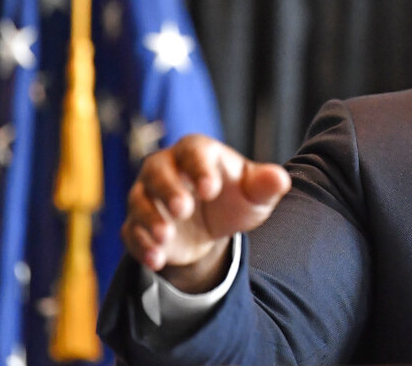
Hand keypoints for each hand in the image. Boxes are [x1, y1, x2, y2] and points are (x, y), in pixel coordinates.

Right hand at [122, 134, 290, 291]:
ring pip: (139, 200)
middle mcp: (166, 168)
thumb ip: (266, 185)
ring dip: (150, 218)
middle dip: (168, 189)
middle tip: (182, 209)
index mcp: (197, 152)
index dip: (199, 168)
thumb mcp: (256, 193)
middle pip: (157, 171)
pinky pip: (131, 232)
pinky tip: (156, 259)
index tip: (210, 189)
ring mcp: (147, 196)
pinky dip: (141, 245)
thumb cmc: (236, 197)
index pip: (193, 151)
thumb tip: (280, 180)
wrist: (214, 224)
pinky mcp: (138, 224)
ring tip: (166, 236)